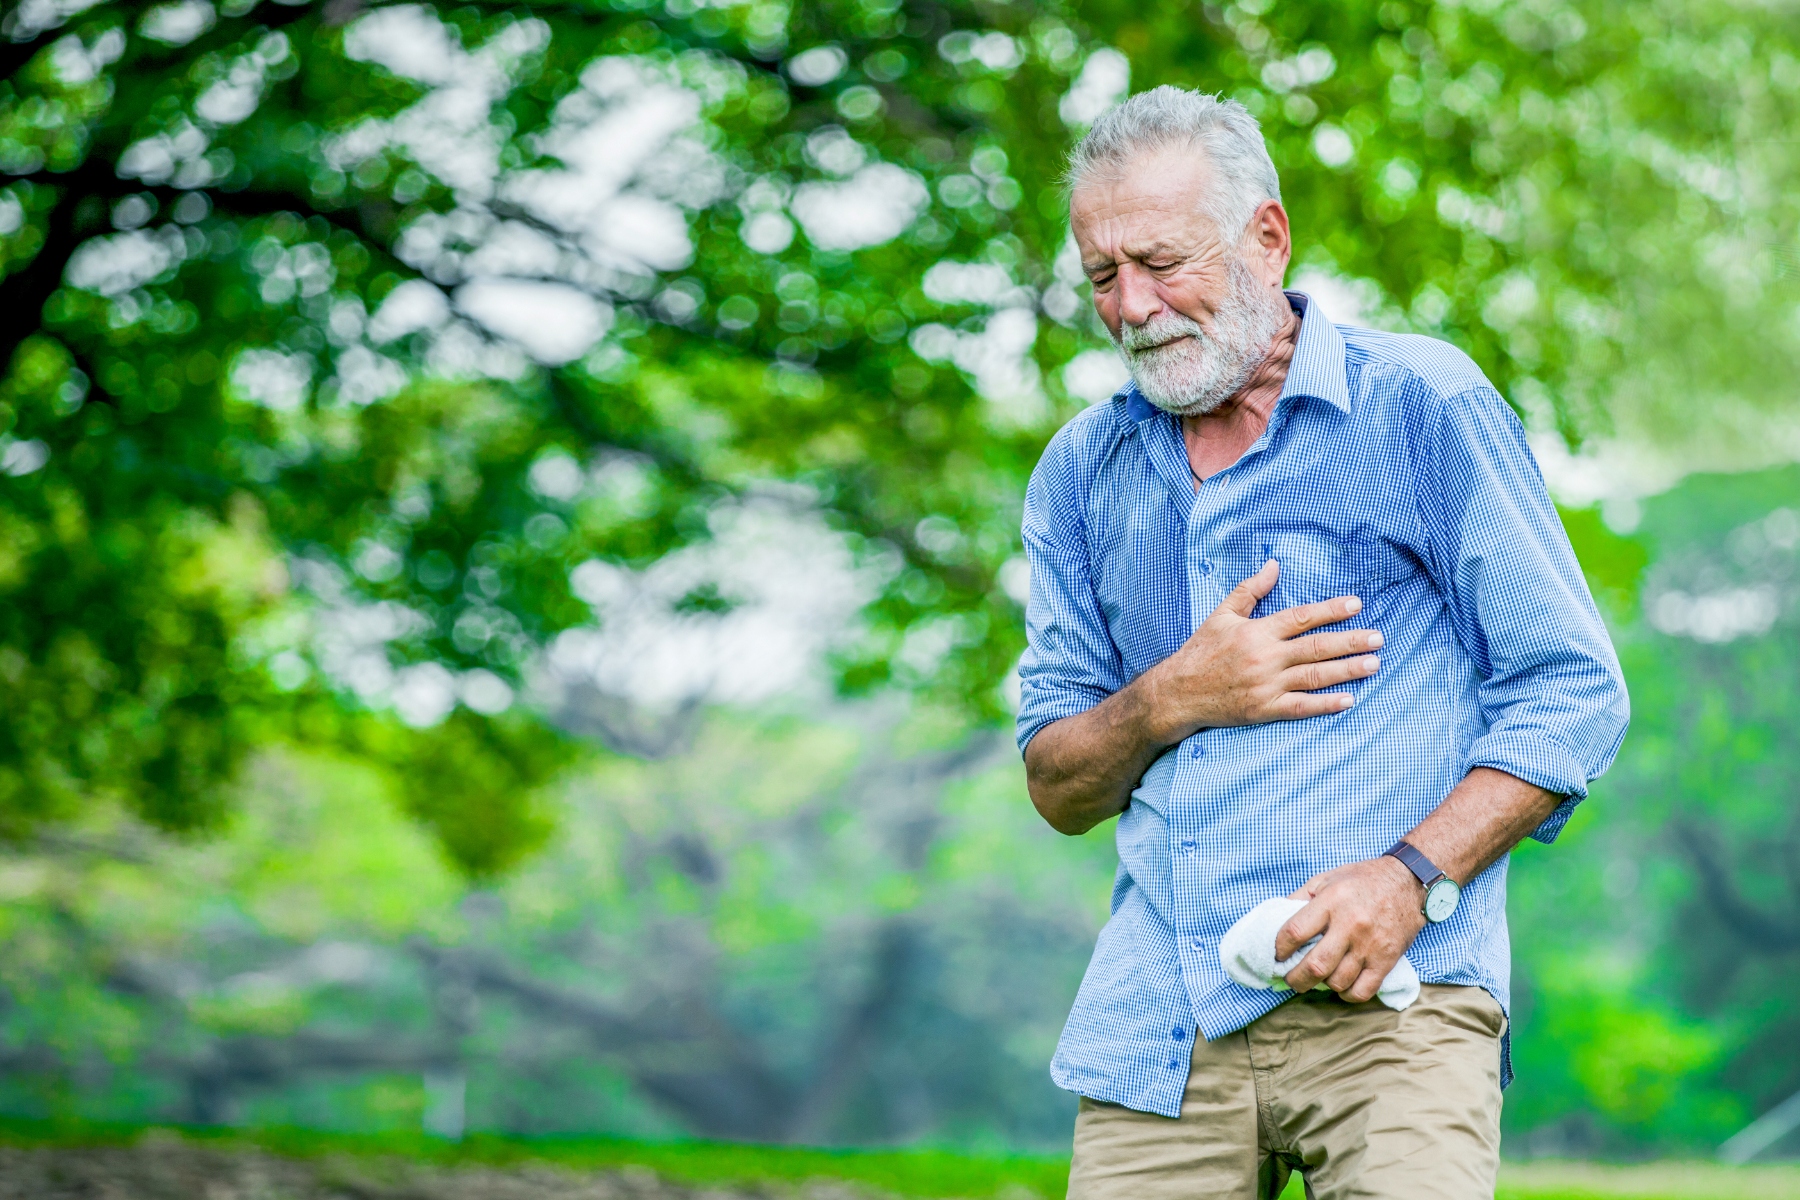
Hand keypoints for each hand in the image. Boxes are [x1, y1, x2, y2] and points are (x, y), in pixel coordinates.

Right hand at [1140, 560, 1382, 743]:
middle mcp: (1264, 657)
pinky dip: (1325, 704)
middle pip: (1316, 647)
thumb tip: (1274, 564)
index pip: (1301, 617)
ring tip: (1373, 664)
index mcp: (1257, 631)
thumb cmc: (1201, 651)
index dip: (1330, 610)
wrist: (1178, 693)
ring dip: (1347, 670)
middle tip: (1378, 638)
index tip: (1356, 605)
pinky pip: (1300, 707)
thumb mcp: (1222, 614)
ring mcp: (1265, 685)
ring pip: (1314, 676)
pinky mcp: (1264, 709)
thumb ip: (1251, 589)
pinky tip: (1348, 700)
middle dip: (1350, 641)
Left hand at [1276, 856, 1424, 1001]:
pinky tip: (1341, 986)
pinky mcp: (1387, 960)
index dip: (1279, 948)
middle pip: (1315, 965)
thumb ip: (1301, 897)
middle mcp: (1351, 925)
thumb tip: (1277, 920)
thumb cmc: (1363, 880)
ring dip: (1321, 986)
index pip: (1295, 932)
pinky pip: (1363, 991)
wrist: (1409, 881)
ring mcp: (1370, 945)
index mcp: (1332, 901)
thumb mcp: (1327, 878)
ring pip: (1338, 981)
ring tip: (1316, 979)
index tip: (1277, 954)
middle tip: (1289, 979)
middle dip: (1295, 979)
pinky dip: (1347, 994)